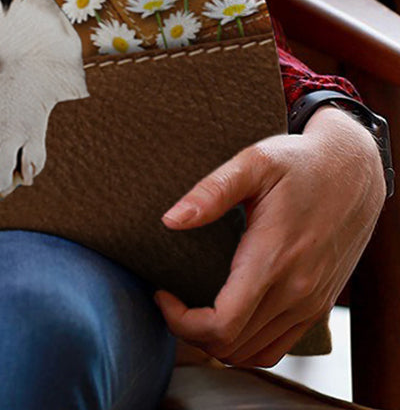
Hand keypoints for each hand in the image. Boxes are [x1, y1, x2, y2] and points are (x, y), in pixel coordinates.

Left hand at [153, 105, 386, 367]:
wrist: (353, 172)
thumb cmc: (299, 163)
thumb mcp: (253, 162)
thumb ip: (211, 192)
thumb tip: (171, 220)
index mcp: (273, 259)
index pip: (222, 324)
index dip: (181, 321)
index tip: (161, 293)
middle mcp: (296, 291)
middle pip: (232, 346)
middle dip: (189, 331)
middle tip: (169, 298)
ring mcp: (310, 303)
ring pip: (254, 353)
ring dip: (215, 342)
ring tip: (190, 308)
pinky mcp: (318, 305)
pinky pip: (277, 346)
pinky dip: (245, 344)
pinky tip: (225, 316)